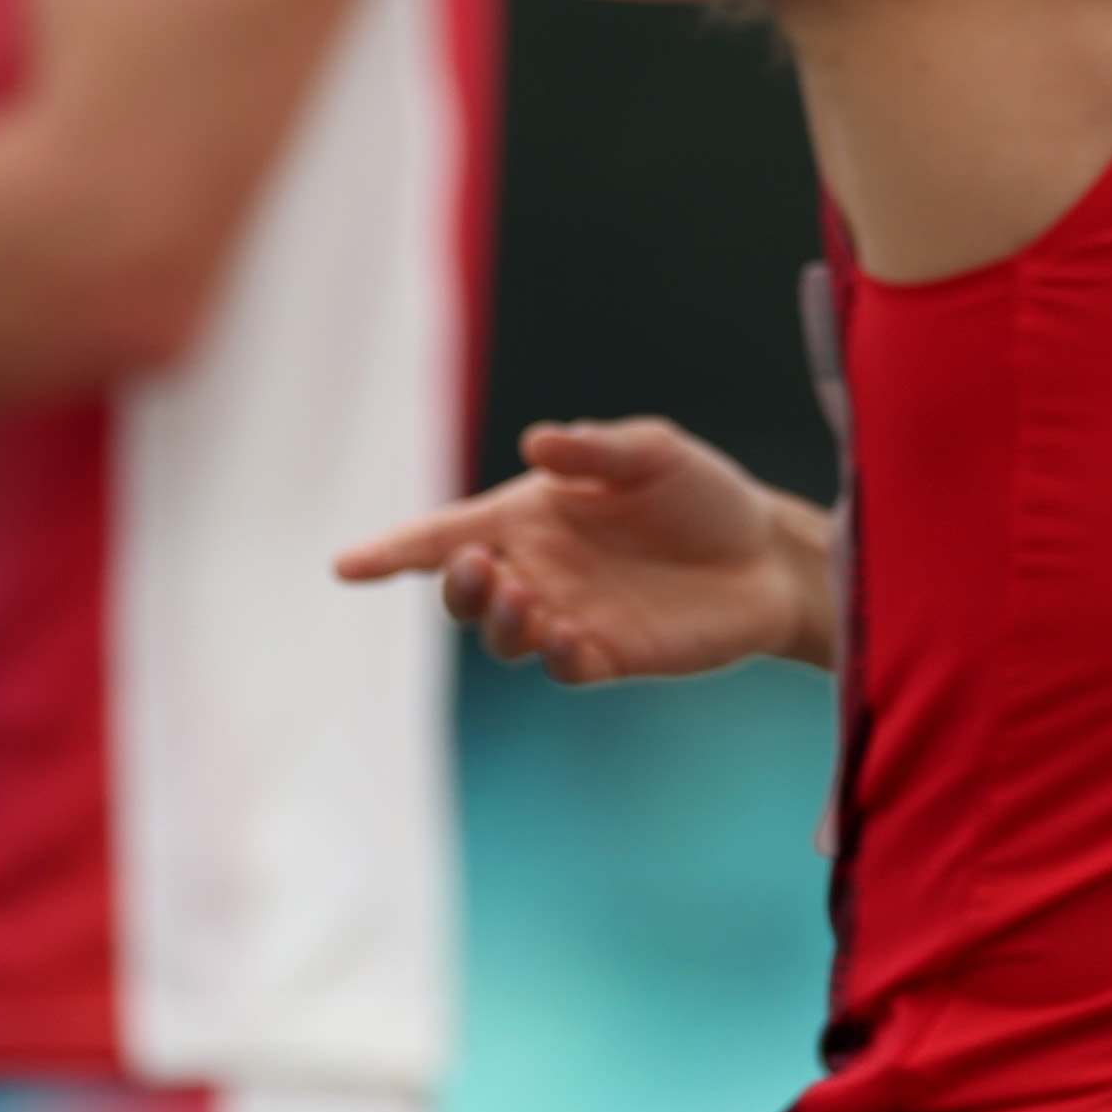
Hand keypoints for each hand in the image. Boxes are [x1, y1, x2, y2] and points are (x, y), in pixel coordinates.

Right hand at [330, 417, 827, 684]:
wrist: (766, 555)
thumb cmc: (701, 493)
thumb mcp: (654, 451)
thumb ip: (596, 449)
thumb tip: (538, 444)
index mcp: (531, 514)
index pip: (446, 533)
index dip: (393, 551)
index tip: (344, 567)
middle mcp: (539, 569)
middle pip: (463, 591)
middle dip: (455, 584)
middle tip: (482, 566)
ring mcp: (570, 616)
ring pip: (503, 636)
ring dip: (499, 621)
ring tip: (524, 597)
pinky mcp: (609, 655)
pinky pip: (562, 666)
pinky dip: (555, 654)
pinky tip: (569, 634)